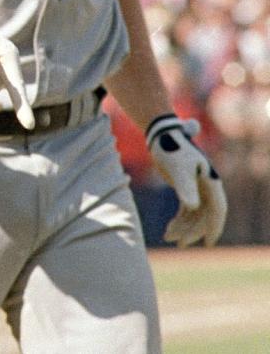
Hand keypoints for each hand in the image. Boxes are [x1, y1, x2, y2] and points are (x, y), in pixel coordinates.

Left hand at [147, 114, 226, 246]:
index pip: (218, 209)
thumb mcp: (178, 168)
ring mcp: (197, 188)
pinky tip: (168, 228)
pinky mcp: (186, 188)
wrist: (160, 135)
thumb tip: (192, 207)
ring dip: (184, 227)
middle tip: (180, 244)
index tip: (208, 243)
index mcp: (211, 182)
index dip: (214, 227)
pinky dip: (179, 220)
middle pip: (205, 216)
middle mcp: (207, 187)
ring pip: (194, 215)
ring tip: (168, 236)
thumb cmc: (170, 149)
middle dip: (193, 231)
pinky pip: (186, 210)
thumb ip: (185, 187)